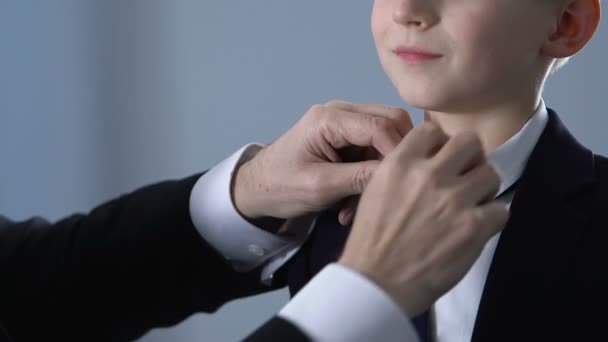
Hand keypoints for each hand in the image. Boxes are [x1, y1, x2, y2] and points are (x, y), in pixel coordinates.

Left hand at [233, 100, 412, 221]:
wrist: (256, 190)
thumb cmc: (280, 186)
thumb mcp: (321, 186)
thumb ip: (360, 177)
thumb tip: (399, 173)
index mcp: (330, 118)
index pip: (382, 124)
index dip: (398, 151)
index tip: (404, 180)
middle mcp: (341, 112)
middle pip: (391, 122)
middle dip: (394, 157)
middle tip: (389, 189)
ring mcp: (344, 124)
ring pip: (384, 139)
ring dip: (378, 172)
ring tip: (359, 205)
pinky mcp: (345, 140)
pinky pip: (372, 152)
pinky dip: (367, 177)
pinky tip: (350, 204)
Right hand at [338, 122, 508, 316]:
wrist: (375, 282)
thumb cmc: (370, 241)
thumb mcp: (374, 191)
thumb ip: (402, 170)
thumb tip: (432, 161)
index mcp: (399, 163)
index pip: (432, 129)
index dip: (440, 144)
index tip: (442, 159)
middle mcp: (428, 174)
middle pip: (469, 142)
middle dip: (470, 158)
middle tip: (465, 177)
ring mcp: (453, 199)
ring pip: (491, 173)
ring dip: (484, 189)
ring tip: (472, 206)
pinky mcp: (473, 227)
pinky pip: (501, 209)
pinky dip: (492, 219)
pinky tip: (476, 229)